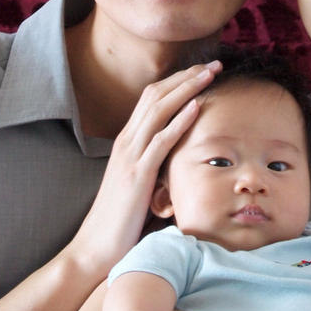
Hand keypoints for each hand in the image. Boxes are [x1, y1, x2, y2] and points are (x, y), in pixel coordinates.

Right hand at [67, 62, 220, 279]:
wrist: (96, 246)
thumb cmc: (121, 217)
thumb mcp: (140, 180)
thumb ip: (155, 161)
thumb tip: (179, 151)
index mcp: (128, 140)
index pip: (153, 97)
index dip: (178, 80)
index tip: (203, 70)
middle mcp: (127, 141)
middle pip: (157, 95)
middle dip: (187, 76)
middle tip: (214, 64)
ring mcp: (130, 156)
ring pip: (159, 110)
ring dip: (187, 89)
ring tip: (209, 74)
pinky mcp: (137, 175)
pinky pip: (160, 141)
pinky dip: (179, 121)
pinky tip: (196, 107)